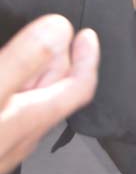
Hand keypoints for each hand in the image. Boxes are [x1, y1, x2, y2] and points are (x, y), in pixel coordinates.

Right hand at [0, 15, 99, 173]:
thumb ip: (25, 61)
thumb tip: (60, 29)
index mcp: (28, 119)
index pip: (78, 88)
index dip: (88, 58)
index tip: (87, 33)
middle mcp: (19, 135)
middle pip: (56, 91)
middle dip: (61, 58)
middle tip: (55, 30)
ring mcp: (0, 144)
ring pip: (31, 101)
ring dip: (37, 71)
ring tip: (31, 46)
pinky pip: (9, 110)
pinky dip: (14, 85)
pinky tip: (4, 78)